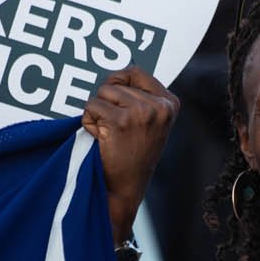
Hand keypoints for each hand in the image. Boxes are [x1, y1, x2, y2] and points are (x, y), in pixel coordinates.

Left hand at [81, 67, 178, 241]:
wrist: (126, 189)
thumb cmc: (134, 157)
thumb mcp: (150, 124)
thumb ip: (142, 99)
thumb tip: (117, 74)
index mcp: (170, 103)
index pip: (134, 71)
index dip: (117, 83)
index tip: (115, 104)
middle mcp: (159, 106)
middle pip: (114, 83)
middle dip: (105, 103)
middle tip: (114, 129)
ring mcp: (141, 112)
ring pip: (101, 93)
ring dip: (96, 113)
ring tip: (108, 134)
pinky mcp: (120, 121)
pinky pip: (91, 107)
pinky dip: (88, 123)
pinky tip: (101, 140)